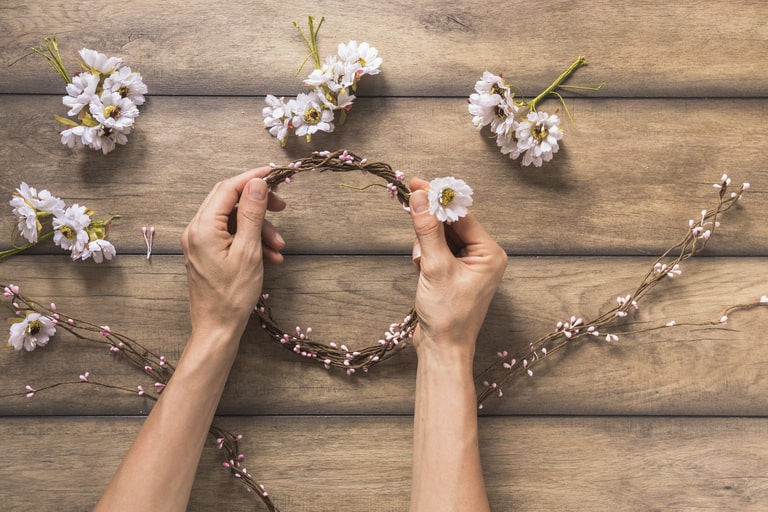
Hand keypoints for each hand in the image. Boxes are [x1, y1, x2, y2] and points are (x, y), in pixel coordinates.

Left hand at [181, 167, 285, 338]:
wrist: (218, 328)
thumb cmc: (232, 295)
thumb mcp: (248, 251)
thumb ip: (251, 214)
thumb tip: (256, 184)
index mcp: (203, 227)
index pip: (228, 188)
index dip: (253, 178)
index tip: (276, 174)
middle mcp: (196, 229)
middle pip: (229, 200)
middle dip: (258, 203)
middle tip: (282, 206)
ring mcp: (200, 241)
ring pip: (233, 219)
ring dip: (259, 227)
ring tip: (278, 247)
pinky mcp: (206, 251)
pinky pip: (231, 234)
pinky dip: (251, 239)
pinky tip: (269, 255)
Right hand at [408, 178, 506, 357]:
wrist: (442, 350)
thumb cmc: (447, 315)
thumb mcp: (435, 267)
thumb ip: (427, 230)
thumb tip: (420, 198)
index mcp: (490, 253)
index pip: (462, 215)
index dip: (439, 199)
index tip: (416, 184)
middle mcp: (483, 257)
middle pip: (452, 224)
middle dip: (430, 226)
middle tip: (409, 208)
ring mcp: (469, 267)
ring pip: (441, 237)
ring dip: (426, 244)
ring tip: (421, 265)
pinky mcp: (454, 274)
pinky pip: (438, 251)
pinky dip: (425, 255)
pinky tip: (421, 269)